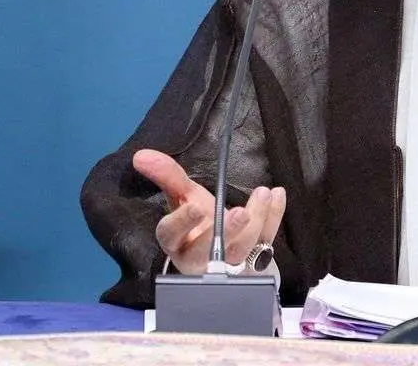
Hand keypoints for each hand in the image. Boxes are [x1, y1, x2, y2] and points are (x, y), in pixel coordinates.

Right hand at [132, 148, 286, 275]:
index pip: (172, 235)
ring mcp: (229, 262)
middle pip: (210, 250)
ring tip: (264, 194)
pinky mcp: (256, 261)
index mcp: (177, 242)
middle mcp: (200, 257)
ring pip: (243, 246)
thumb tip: (141, 155)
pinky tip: (276, 195)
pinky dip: (274, 217)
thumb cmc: (200, 225)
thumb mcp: (184, 199)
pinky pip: (266, 240)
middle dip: (226, 232)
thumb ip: (167, 177)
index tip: (196, 207)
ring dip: (257, 218)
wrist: (225, 252)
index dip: (182, 222)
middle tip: (240, 213)